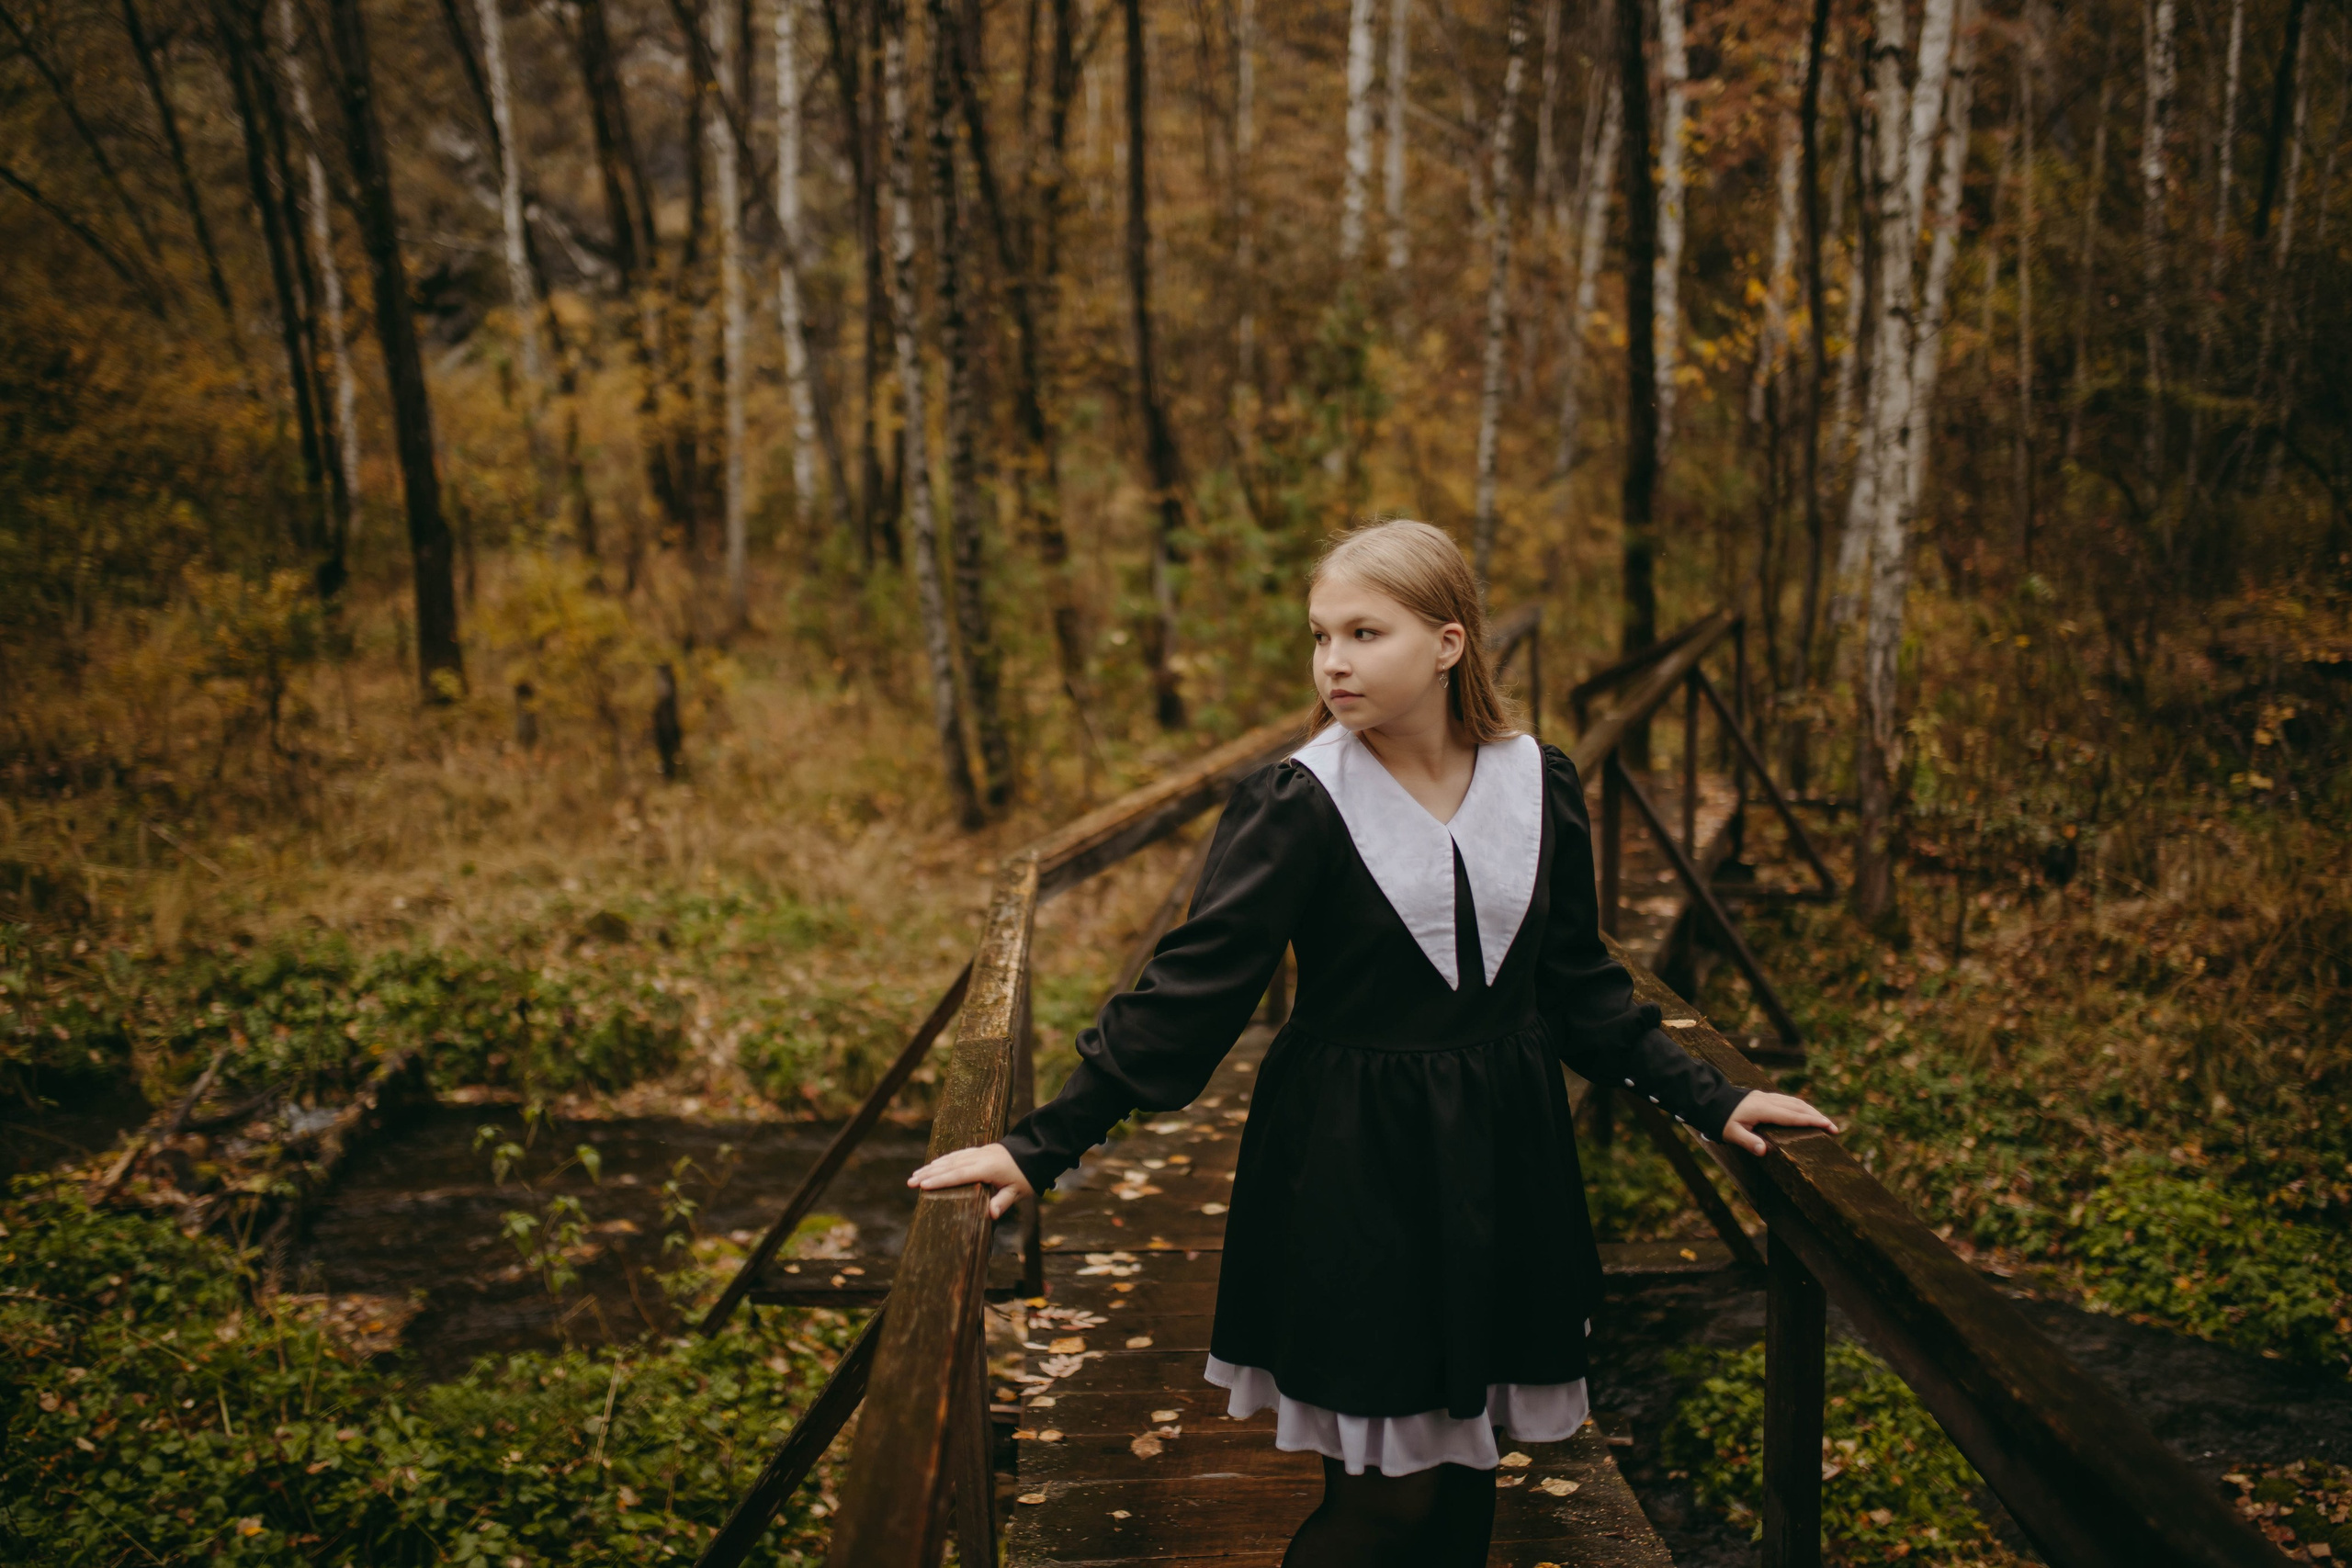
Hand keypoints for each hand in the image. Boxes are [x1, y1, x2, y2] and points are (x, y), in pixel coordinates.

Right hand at [908, 1142, 1035, 1219]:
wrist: (1035, 1151)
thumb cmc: (1026, 1174)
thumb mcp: (1018, 1191)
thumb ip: (1003, 1202)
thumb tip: (991, 1216)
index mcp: (988, 1168)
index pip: (960, 1175)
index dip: (941, 1180)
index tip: (923, 1185)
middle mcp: (979, 1158)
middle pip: (950, 1166)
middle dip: (929, 1174)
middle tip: (910, 1182)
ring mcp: (979, 1153)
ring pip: (951, 1159)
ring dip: (933, 1166)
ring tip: (916, 1174)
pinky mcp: (980, 1151)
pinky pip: (957, 1155)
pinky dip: (944, 1160)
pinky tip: (935, 1164)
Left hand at [1721, 1090, 1838, 1155]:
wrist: (1711, 1100)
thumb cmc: (1721, 1120)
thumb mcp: (1731, 1133)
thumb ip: (1748, 1142)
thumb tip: (1764, 1151)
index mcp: (1763, 1110)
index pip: (1793, 1116)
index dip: (1812, 1121)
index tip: (1829, 1127)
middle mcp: (1768, 1101)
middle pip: (1799, 1107)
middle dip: (1818, 1117)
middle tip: (1835, 1129)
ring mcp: (1767, 1097)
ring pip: (1795, 1102)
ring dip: (1811, 1111)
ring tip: (1825, 1122)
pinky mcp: (1764, 1097)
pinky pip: (1788, 1100)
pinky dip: (1801, 1107)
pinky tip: (1805, 1113)